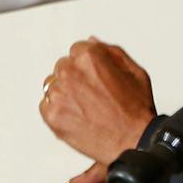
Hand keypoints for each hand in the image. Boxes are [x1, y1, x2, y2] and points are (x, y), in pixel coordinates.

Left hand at [40, 39, 155, 164]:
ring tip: (86, 108)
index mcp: (89, 57)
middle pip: (63, 67)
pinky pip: (46, 105)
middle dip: (75, 79)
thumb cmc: (136, 109)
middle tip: (93, 97)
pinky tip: (77, 118)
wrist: (133, 142)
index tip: (97, 80)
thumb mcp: (134, 71)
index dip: (89, 66)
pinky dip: (58, 111)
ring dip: (65, 94)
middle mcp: (70, 72)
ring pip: (52, 85)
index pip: (76, 51)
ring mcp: (59, 93)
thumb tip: (91, 41)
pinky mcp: (52, 114)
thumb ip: (111, 52)